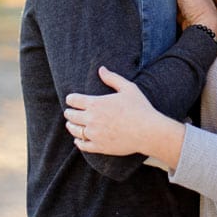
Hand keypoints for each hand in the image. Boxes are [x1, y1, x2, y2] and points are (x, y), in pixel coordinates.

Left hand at [65, 67, 184, 167]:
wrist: (147, 131)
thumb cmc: (139, 108)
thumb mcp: (128, 88)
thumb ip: (112, 78)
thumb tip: (101, 69)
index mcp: (96, 103)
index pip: (74, 100)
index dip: (70, 99)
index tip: (70, 99)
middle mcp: (91, 119)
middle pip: (71, 116)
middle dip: (69, 112)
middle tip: (69, 112)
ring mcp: (94, 134)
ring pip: (74, 131)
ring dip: (71, 126)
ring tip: (70, 124)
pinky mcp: (99, 146)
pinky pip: (82, 145)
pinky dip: (78, 142)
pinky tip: (78, 139)